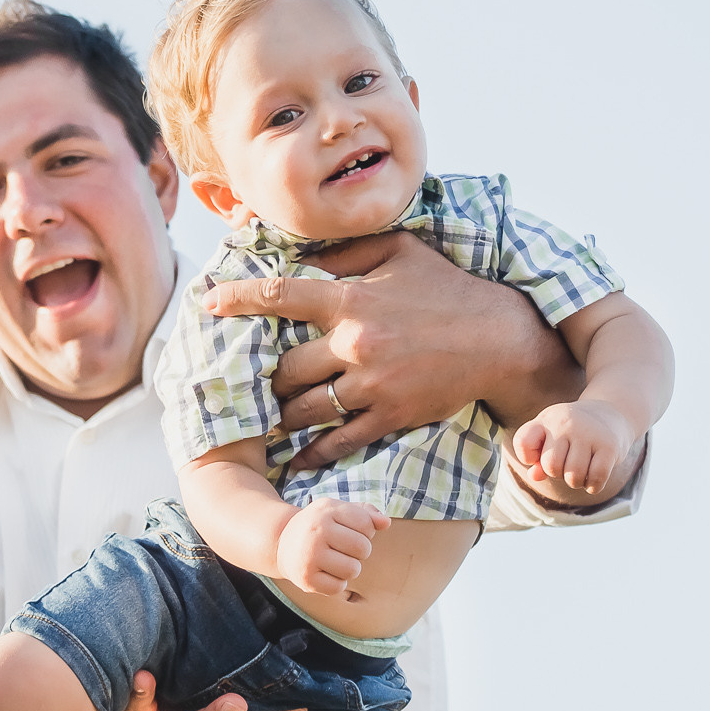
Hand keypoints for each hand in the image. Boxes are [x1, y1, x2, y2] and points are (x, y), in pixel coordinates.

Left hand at [203, 231, 579, 468]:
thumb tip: (302, 252)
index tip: (209, 303)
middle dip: (265, 377)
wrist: (500, 341)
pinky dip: (312, 453)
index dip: (238, 298)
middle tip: (253, 381)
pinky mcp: (390, 417)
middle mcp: (356, 344)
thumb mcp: (401, 252)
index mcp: (353, 300)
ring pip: (304, 409)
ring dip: (282, 415)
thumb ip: (348, 252)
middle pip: (285, 368)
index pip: (280, 296)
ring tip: (270, 416)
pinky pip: (338, 441)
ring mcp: (372, 385)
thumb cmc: (448, 290)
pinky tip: (296, 458)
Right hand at [276, 499, 389, 596]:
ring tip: (336, 560)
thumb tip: (386, 523)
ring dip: (350, 568)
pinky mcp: (306, 578)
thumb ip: (366, 513)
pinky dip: (337, 583)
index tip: (350, 531)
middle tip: (344, 548)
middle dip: (360, 551)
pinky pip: (339, 587)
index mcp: (326, 510)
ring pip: (353, 569)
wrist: (282, 544)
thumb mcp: (338, 510)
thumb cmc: (319, 526)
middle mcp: (316, 531)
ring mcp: (310, 555)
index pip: (366, 524)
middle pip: (363, 548)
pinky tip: (326, 572)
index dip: (365, 531)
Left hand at [512, 397, 638, 495]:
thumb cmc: (572, 431)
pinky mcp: (609, 446)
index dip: (527, 457)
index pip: (523, 442)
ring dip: (576, 482)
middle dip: (558, 473)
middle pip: (551, 467)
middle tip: (567, 464)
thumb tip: (535, 476)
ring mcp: (589, 433)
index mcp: (548, 418)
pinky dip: (592, 486)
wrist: (611, 413)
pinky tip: (593, 478)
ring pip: (574, 476)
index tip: (538, 455)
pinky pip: (595, 479)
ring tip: (581, 469)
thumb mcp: (549, 436)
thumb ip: (536, 457)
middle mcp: (567, 422)